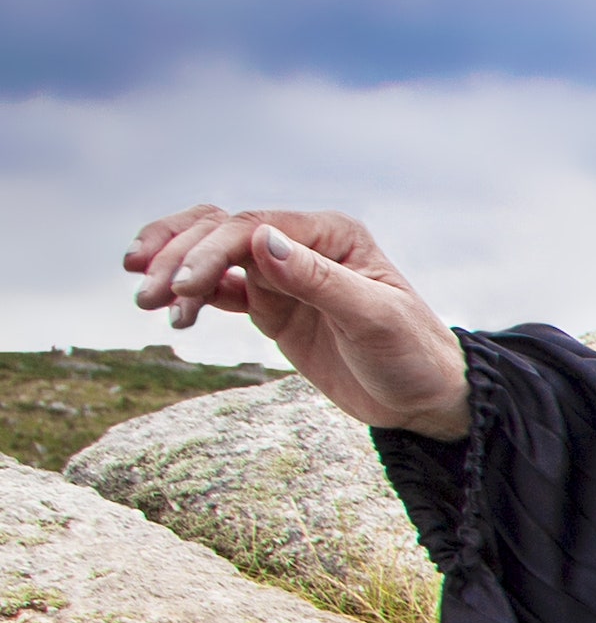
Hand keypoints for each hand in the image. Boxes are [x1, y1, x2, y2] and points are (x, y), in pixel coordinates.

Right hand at [124, 206, 470, 440]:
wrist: (422, 395)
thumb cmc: (410, 353)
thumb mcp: (371, 318)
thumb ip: (317, 280)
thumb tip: (259, 241)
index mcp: (332, 234)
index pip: (254, 227)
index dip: (209, 251)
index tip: (180, 288)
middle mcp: (305, 246)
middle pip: (223, 231)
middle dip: (179, 256)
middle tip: (145, 296)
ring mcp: (285, 276)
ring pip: (214, 255)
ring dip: (175, 271)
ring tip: (146, 304)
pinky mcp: (273, 307)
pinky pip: (221, 290)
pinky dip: (192, 296)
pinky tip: (172, 315)